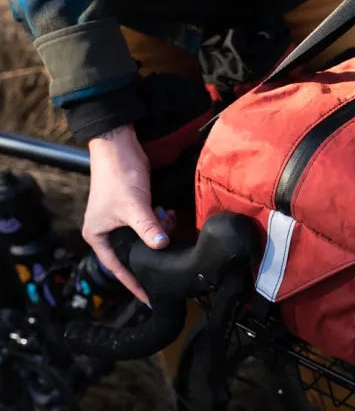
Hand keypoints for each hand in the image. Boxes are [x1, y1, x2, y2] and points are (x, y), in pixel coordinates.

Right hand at [83, 124, 167, 302]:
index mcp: (97, 236)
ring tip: (165, 219)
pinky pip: (151, 225)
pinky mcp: (135, 209)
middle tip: (167, 246)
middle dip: (152, 250)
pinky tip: (166, 212)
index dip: (134, 284)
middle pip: (134, 253)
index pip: (117, 268)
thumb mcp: (134, 206)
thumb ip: (147, 229)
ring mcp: (121, 220)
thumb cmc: (117, 176)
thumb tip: (161, 247)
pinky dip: (160, 221)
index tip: (150, 298)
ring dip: (159, 231)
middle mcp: (107, 231)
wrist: (120, 146)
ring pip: (146, 238)